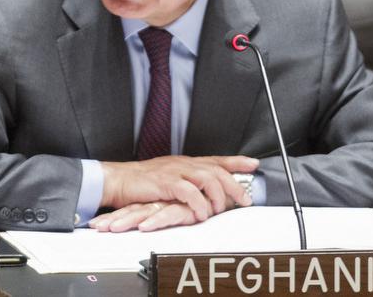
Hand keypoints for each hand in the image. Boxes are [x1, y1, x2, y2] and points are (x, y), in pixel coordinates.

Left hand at [91, 201, 205, 232]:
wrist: (221, 187)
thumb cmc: (201, 198)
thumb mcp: (178, 206)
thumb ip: (163, 212)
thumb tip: (144, 221)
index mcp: (158, 199)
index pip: (133, 208)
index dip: (116, 216)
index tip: (98, 225)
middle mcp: (162, 200)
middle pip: (134, 210)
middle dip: (115, 219)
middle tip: (97, 227)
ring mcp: (172, 202)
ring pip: (146, 212)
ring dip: (127, 220)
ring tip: (111, 228)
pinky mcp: (184, 207)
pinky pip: (168, 214)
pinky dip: (156, 221)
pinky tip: (144, 227)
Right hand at [100, 155, 256, 222]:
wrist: (119, 180)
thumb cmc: (142, 183)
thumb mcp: (169, 178)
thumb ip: (187, 182)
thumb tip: (205, 193)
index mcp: (185, 162)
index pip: (216, 159)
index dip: (236, 161)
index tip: (253, 164)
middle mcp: (183, 163)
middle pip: (217, 170)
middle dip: (234, 185)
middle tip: (244, 200)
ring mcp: (175, 171)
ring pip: (207, 178)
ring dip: (217, 196)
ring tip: (218, 211)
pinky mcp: (166, 182)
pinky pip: (189, 192)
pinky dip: (198, 204)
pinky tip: (200, 214)